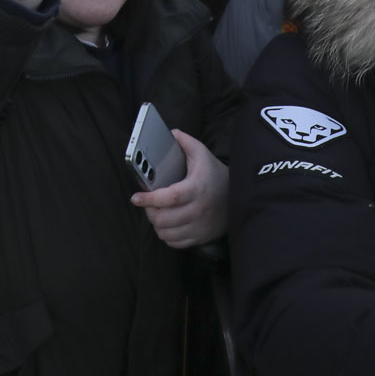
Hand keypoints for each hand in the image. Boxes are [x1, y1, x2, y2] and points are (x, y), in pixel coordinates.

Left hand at [131, 129, 227, 247]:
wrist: (239, 198)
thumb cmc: (215, 175)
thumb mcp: (203, 154)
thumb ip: (186, 142)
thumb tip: (170, 133)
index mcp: (196, 188)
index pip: (169, 197)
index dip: (149, 199)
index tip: (136, 197)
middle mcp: (198, 210)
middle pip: (163, 218)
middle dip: (149, 211)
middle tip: (147, 204)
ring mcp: (199, 226)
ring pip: (166, 233)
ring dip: (156, 224)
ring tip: (156, 213)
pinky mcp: (200, 237)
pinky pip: (175, 242)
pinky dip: (166, 235)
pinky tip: (166, 224)